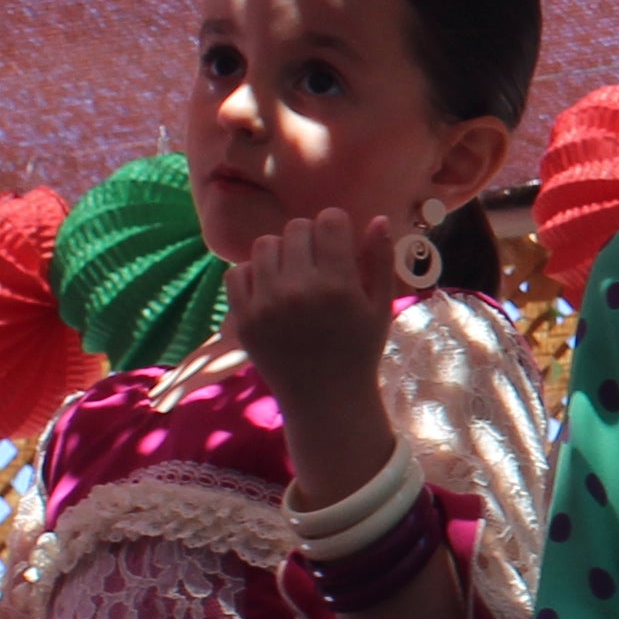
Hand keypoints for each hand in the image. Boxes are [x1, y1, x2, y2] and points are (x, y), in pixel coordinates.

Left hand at [222, 210, 404, 443]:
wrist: (325, 399)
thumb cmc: (359, 349)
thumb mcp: (380, 307)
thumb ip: (380, 260)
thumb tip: (377, 219)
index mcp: (338, 285)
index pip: (328, 221)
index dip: (336, 226)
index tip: (339, 243)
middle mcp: (299, 290)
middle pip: (296, 229)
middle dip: (309, 238)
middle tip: (317, 261)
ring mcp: (266, 304)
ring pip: (264, 245)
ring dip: (281, 252)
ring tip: (293, 273)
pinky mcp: (243, 318)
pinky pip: (237, 272)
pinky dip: (253, 274)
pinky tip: (270, 289)